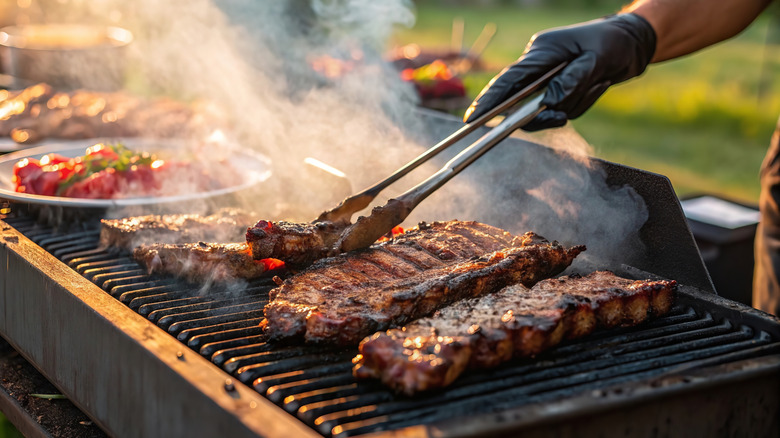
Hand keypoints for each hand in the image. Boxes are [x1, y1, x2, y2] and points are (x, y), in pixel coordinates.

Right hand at [463, 13, 655, 130]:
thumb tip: (549, 103)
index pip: (509, 80)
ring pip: (546, 108)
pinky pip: (562, 109)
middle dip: (538, 112)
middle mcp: (538, 65)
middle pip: (523, 99)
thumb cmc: (613, 44)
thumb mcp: (597, 60)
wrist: (633, 43)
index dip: (489, 100)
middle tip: (558, 117)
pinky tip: (598, 84)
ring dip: (572, 104)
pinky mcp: (558, 88)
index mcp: (541, 52)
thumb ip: (572, 80)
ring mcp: (547, 78)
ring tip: (597, 83)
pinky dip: (580, 104)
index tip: (472, 119)